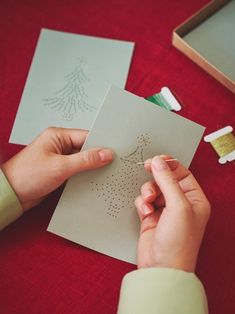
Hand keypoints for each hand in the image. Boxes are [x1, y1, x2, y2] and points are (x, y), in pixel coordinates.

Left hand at [1, 127, 112, 210]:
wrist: (11, 194)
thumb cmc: (28, 176)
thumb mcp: (60, 167)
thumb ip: (85, 160)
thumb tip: (107, 154)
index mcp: (58, 136)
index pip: (86, 136)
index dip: (102, 145)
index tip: (116, 153)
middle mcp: (59, 145)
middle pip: (85, 148)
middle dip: (98, 157)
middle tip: (115, 165)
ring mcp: (59, 158)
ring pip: (82, 160)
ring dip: (92, 168)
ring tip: (107, 174)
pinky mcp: (59, 171)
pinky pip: (77, 170)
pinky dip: (85, 175)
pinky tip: (94, 181)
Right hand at [134, 156, 209, 271]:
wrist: (161, 267)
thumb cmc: (179, 242)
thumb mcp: (178, 206)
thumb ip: (167, 181)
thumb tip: (158, 161)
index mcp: (195, 198)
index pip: (182, 172)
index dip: (169, 164)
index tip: (156, 159)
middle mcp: (181, 203)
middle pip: (165, 178)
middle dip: (156, 177)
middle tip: (147, 168)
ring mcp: (165, 210)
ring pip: (152, 188)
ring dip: (148, 191)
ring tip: (149, 202)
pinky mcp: (151, 216)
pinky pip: (144, 200)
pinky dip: (142, 203)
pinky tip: (146, 212)